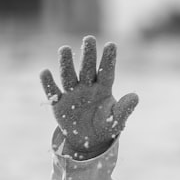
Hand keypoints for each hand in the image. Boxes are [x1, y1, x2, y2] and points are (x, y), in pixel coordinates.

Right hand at [40, 36, 138, 159]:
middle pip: (87, 69)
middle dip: (88, 55)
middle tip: (89, 38)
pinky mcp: (59, 104)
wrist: (88, 140)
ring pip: (69, 76)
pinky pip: (53, 92)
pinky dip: (48, 83)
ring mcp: (72, 94)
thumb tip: (135, 96)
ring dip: (66, 63)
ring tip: (65, 49)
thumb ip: (125, 108)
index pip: (107, 72)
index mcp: (103, 89)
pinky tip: (45, 72)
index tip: (111, 44)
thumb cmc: (105, 126)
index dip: (109, 59)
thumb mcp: (116, 120)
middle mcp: (87, 87)